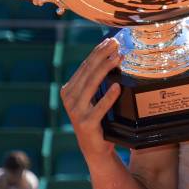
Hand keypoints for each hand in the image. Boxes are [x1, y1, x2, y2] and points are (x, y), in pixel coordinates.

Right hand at [59, 37, 121, 157]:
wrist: (95, 149)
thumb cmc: (98, 119)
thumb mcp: (94, 98)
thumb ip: (97, 81)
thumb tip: (112, 57)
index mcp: (70, 90)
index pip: (85, 66)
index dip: (97, 52)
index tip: (110, 40)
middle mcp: (70, 98)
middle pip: (88, 72)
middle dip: (102, 55)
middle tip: (116, 43)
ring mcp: (76, 111)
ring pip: (91, 85)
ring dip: (105, 69)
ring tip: (118, 58)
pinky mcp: (86, 124)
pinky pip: (99, 108)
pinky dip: (108, 97)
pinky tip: (117, 87)